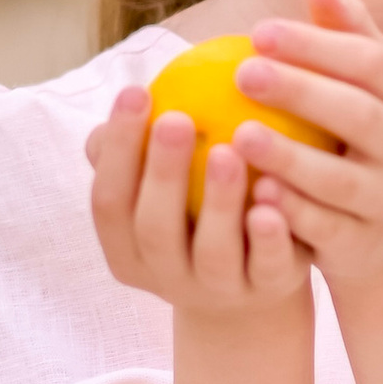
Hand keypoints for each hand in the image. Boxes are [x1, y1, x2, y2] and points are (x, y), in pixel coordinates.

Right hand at [85, 80, 311, 317]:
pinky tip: (273, 194)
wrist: (253, 284)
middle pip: (154, 229)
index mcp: (127, 251)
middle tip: (176, 119)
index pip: (108, 202)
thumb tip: (131, 96)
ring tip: (227, 151)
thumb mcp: (163, 187)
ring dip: (218, 201)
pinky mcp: (267, 291)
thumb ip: (142, 149)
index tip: (136, 92)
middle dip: (162, 174)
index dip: (117, 152)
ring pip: (213, 252)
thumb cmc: (195, 214)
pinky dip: (269, 234)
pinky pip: (267, 265)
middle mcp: (166, 277)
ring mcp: (218, 290)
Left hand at [221, 0, 382, 296]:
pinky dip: (291, 213)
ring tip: (239, 135)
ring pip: (341, 178)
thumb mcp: (367, 93)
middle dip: (302, 91)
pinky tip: (253, 194)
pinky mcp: (363, 244)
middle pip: (359, 115)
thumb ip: (348, 39)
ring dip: (290, 156)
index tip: (258, 31)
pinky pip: (325, 229)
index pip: (368, 62)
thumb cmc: (363, 146)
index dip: (315, 45)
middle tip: (243, 72)